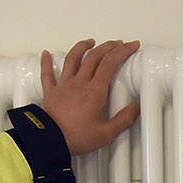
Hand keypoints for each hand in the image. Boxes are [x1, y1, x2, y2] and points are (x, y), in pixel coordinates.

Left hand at [40, 39, 141, 155]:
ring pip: (73, 59)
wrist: (49, 141)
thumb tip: (137, 108)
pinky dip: (46, 61)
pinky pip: (47, 73)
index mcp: (95, 91)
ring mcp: (64, 85)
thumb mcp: (106, 133)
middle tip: (118, 44)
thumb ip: (124, 119)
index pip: (111, 63)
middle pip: (95, 56)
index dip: (123, 51)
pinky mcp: (51, 92)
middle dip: (108, 46)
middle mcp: (79, 83)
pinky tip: (46, 54)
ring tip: (90, 42)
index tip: (131, 46)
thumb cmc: (75, 137)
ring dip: (82, 47)